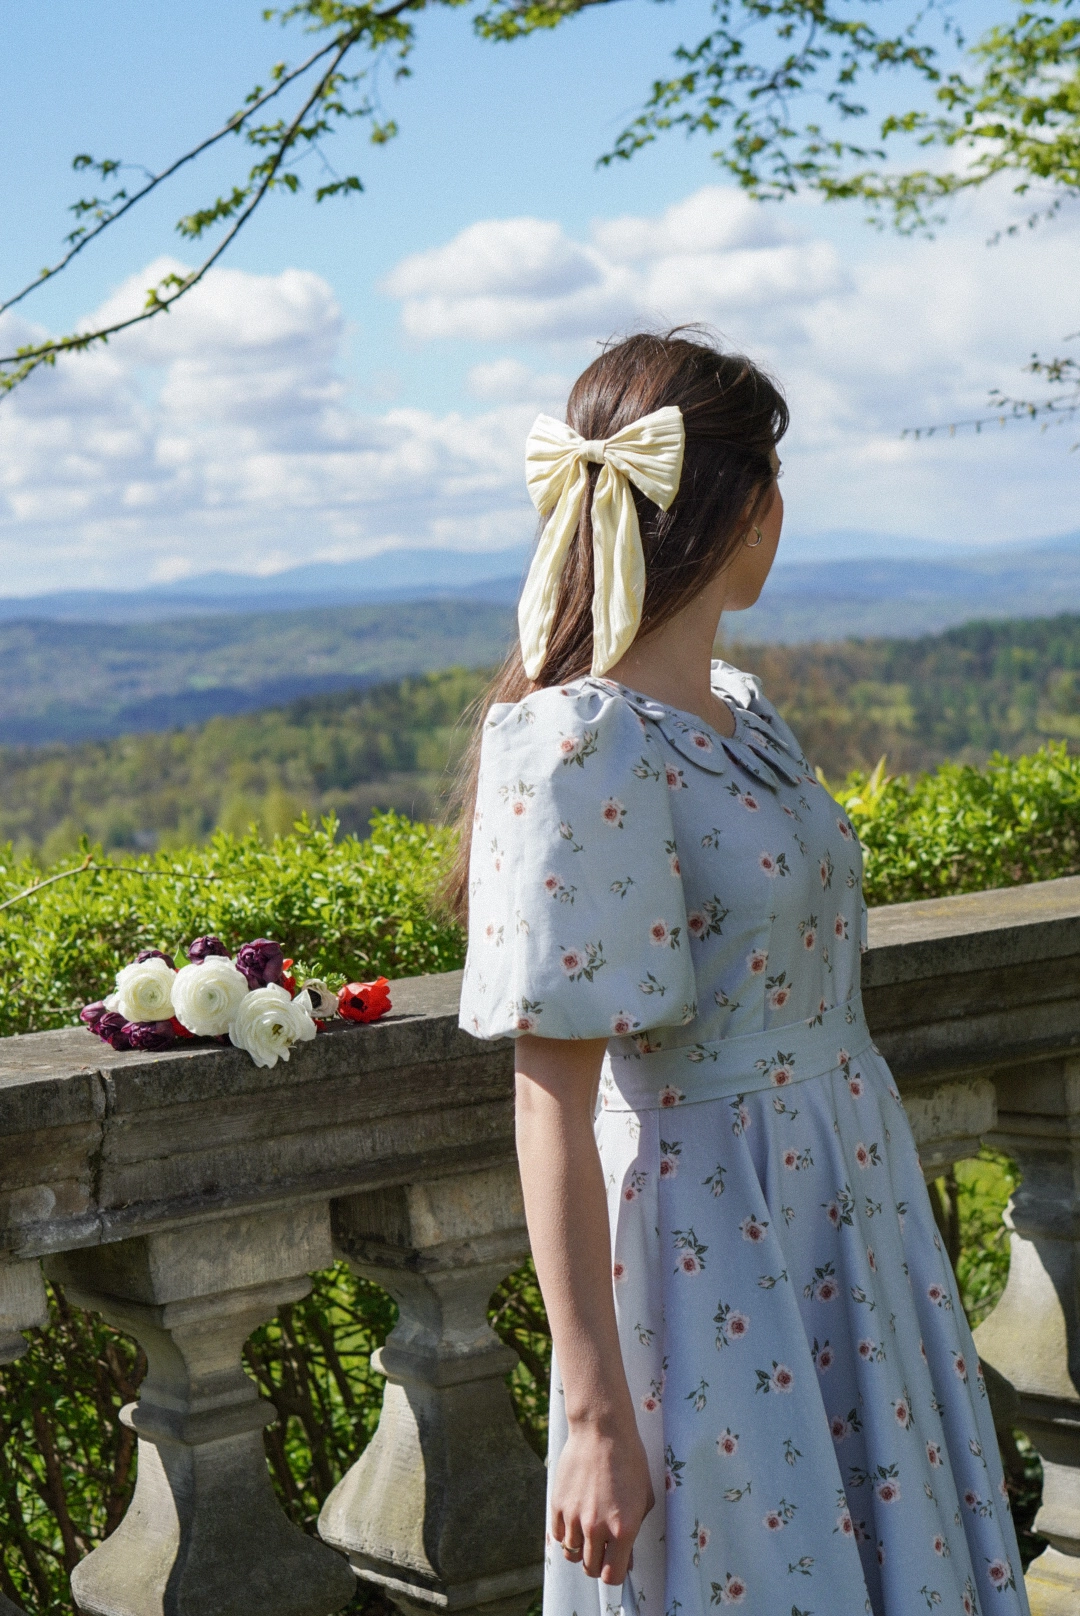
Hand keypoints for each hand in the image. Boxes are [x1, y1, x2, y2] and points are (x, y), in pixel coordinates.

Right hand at [551, 1418, 654, 1585]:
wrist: (601, 1430)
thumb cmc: (629, 1460)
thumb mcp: (643, 1498)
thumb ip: (635, 1532)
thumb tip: (626, 1557)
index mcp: (623, 1528)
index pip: (612, 1575)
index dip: (615, 1574)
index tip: (616, 1565)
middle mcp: (597, 1528)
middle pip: (590, 1568)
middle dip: (598, 1562)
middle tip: (603, 1548)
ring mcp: (575, 1517)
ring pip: (572, 1554)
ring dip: (581, 1548)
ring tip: (588, 1531)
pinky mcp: (558, 1505)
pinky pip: (558, 1535)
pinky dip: (566, 1534)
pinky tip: (576, 1520)